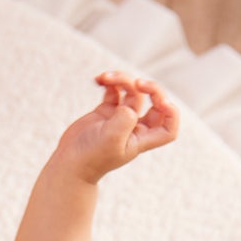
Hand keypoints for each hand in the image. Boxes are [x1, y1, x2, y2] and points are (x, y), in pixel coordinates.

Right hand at [53, 71, 179, 182]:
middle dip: (151, 89)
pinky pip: (114, 91)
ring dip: (123, 80)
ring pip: (132, 92)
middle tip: (137, 83)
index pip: (168, 128)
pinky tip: (99, 80)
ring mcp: (120, 118)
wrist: (70, 163)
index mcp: (142, 138)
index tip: (161, 103)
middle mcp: (134, 128)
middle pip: (155, 104)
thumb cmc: (92, 157)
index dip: (171, 113)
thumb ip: (125, 120)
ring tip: (106, 77)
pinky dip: (109, 82)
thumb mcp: (111, 140)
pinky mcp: (105, 112)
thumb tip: (128, 105)